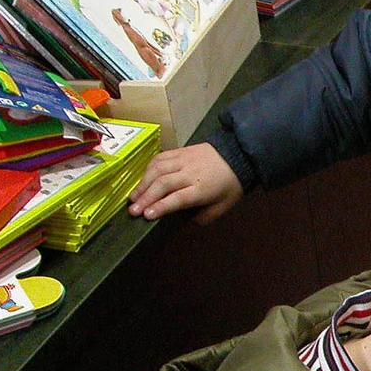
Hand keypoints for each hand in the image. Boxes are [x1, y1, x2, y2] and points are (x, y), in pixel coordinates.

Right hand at [127, 143, 243, 223]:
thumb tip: (186, 220)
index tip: (147, 215)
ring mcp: (183, 159)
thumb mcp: (224, 205)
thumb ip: (205, 216)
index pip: (178, 198)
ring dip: (142, 184)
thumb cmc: (230, 183)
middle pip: (163, 184)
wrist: (237, 154)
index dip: (161, 206)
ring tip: (133, 197)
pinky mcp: (179, 150)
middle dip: (145, 198)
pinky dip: (148, 169)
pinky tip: (142, 180)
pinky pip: (159, 158)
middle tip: (132, 211)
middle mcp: (190, 173)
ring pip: (157, 169)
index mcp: (202, 189)